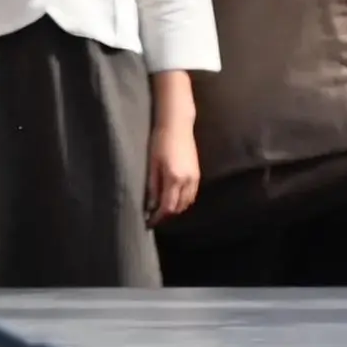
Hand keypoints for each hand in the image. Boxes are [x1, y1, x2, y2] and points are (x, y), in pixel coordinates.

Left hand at [145, 71, 199, 222]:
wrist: (177, 124)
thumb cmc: (160, 140)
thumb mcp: (152, 163)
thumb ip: (153, 186)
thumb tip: (151, 206)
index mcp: (173, 178)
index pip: (167, 207)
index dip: (158, 217)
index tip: (149, 222)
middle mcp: (187, 181)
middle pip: (178, 207)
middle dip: (167, 215)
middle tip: (154, 216)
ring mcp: (194, 178)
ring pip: (187, 202)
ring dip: (176, 208)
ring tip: (163, 208)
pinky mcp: (197, 173)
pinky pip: (192, 194)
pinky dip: (183, 200)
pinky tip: (174, 197)